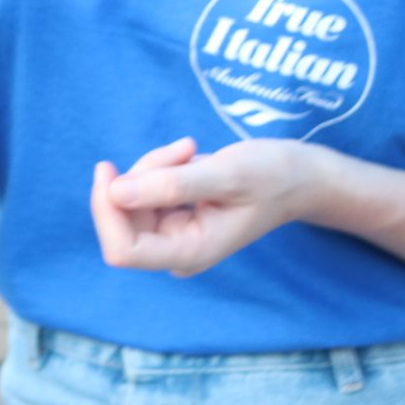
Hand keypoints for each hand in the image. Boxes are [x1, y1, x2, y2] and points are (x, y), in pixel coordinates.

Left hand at [91, 137, 317, 276]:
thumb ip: (172, 186)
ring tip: (194, 152)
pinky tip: (192, 155)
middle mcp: (176, 249)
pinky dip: (161, 164)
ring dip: (155, 165)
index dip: (105, 211)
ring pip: (131, 195)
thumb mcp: (227, 175)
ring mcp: (171, 232)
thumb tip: (116, 193)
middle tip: (183, 151)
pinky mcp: (170, 214)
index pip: (122, 250)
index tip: (109, 169)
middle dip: (142, 175)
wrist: (299, 176)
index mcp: (191, 253)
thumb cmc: (272, 177)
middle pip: (123, 215)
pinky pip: (143, 186)